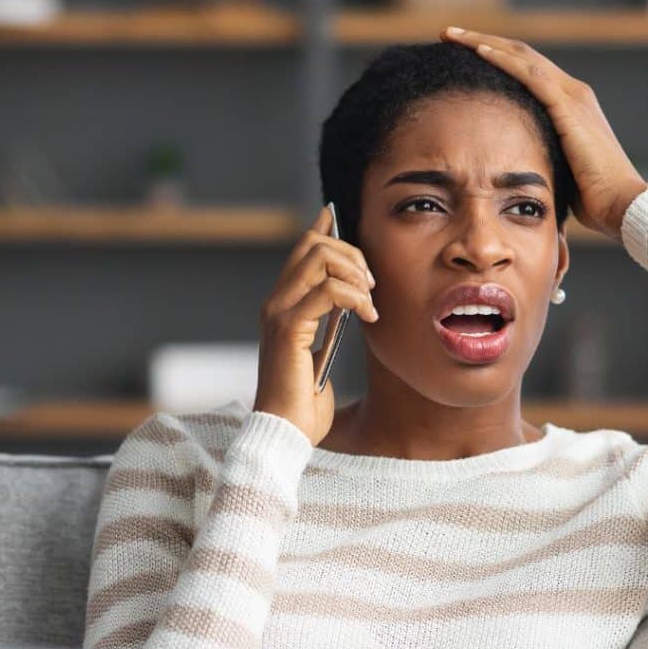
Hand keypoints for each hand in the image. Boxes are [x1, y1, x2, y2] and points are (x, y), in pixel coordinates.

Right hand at [253, 203, 378, 446]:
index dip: (322, 230)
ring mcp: (278, 313)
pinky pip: (328, 291)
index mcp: (281, 307)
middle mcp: (275, 303)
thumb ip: (325, 326)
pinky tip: (368, 315)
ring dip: (356, 274)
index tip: (336, 215)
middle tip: (372, 287)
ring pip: (320, 260)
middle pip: (313, 247)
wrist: (286, 433)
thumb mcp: (319, 355)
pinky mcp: (289, 328)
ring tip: (370, 303)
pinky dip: (355, 297)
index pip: (299, 252)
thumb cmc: (304, 404)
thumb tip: (348, 304)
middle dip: (352, 256)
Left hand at [439, 26, 647, 245]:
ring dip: (484, 42)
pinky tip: (479, 52)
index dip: (496, 60)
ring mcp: (573, 97)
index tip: (463, 56)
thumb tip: (515, 175)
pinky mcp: (570, 108)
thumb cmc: (592, 201)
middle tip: (450, 35)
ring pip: (522, 57)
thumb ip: (540, 161)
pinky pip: (531, 76)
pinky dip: (504, 61)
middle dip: (483, 41)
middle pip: (522, 55)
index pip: (527, 72)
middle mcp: (573, 93)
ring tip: (453, 35)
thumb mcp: (558, 173)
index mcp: (570, 107)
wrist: (622, 206)